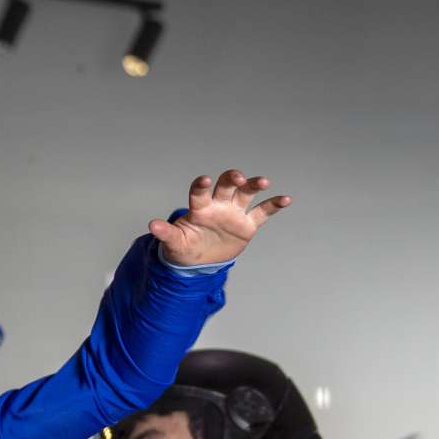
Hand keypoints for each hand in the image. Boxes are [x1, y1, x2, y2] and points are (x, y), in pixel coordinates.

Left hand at [149, 169, 290, 266]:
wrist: (199, 261)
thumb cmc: (184, 247)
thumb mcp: (174, 242)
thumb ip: (166, 233)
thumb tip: (152, 226)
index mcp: (200, 208)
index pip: (200, 192)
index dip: (201, 185)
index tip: (204, 180)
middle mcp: (218, 205)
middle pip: (227, 185)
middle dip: (232, 178)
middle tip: (238, 177)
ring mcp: (234, 213)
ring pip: (246, 193)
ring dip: (254, 185)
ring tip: (263, 181)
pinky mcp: (247, 224)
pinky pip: (263, 212)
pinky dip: (274, 205)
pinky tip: (286, 199)